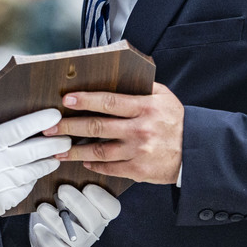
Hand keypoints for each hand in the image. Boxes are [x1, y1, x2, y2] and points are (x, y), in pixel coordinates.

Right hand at [0, 109, 69, 228]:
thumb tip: (18, 119)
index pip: (19, 128)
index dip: (40, 121)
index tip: (55, 115)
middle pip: (34, 150)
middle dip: (55, 143)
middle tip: (67, 138)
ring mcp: (2, 183)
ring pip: (35, 170)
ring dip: (49, 161)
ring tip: (57, 155)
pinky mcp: (6, 199)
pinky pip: (27, 186)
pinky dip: (32, 178)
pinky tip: (35, 171)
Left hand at [30, 184, 120, 246]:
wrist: (51, 231)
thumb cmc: (64, 204)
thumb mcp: (72, 192)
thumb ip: (74, 183)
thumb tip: (65, 168)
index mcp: (101, 212)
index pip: (112, 208)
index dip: (102, 199)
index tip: (87, 187)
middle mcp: (95, 229)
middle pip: (93, 220)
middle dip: (77, 203)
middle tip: (62, 189)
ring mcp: (82, 244)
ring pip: (75, 236)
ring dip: (57, 221)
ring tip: (42, 208)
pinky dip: (48, 239)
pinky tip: (39, 228)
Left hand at [49, 82, 183, 183]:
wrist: (197, 151)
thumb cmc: (177, 121)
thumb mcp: (164, 97)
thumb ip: (141, 87)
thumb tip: (118, 75)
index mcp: (145, 108)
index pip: (110, 101)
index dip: (86, 100)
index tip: (66, 99)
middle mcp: (140, 130)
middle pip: (97, 128)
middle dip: (69, 127)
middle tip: (49, 128)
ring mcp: (138, 152)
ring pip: (99, 152)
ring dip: (75, 151)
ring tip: (58, 150)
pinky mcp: (139, 170)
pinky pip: (111, 168)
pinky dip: (94, 165)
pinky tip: (84, 162)